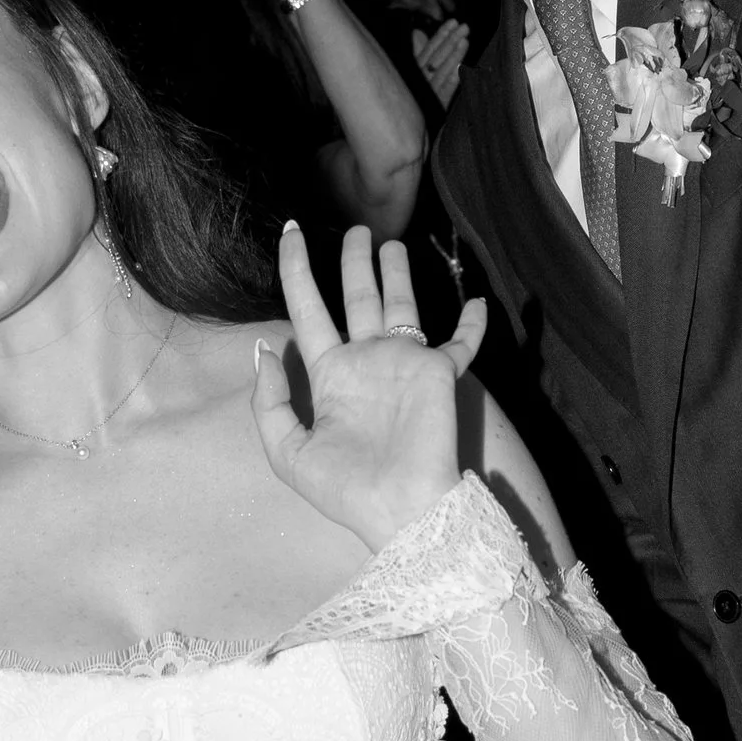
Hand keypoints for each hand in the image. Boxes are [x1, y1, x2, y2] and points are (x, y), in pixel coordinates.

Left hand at [253, 224, 487, 550]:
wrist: (399, 511)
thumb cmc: (344, 488)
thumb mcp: (287, 450)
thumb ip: (270, 402)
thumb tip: (264, 349)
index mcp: (330, 375)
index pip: (308, 308)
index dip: (296, 268)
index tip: (290, 231)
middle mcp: (367, 361)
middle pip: (356, 297)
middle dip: (354, 261)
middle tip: (355, 229)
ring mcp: (405, 364)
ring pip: (400, 304)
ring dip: (397, 273)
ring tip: (390, 241)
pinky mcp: (439, 373)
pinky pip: (461, 343)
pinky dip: (472, 323)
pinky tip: (477, 301)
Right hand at [412, 18, 469, 109]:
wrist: (405, 133)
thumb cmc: (412, 103)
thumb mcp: (414, 76)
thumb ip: (417, 54)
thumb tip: (418, 32)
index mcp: (413, 73)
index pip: (428, 51)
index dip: (441, 36)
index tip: (453, 22)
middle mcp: (418, 82)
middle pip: (435, 58)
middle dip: (450, 41)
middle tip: (464, 26)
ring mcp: (425, 96)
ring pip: (440, 72)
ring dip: (453, 56)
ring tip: (465, 40)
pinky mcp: (433, 110)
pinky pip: (444, 91)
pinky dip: (452, 79)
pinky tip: (461, 68)